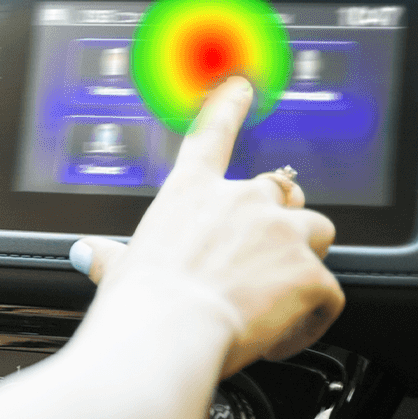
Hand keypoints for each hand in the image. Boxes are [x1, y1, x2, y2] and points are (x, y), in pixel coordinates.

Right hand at [73, 77, 344, 376]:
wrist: (169, 331)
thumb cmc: (140, 301)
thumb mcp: (118, 269)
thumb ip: (109, 256)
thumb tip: (88, 253)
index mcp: (191, 192)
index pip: (212, 134)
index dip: (228, 105)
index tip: (241, 85)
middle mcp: (241, 201)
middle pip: (282, 192)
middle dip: (282, 218)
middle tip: (267, 254)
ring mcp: (281, 233)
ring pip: (318, 233)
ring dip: (307, 261)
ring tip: (281, 298)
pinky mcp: (310, 273)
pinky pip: (329, 292)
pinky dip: (312, 316)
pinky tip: (284, 333)